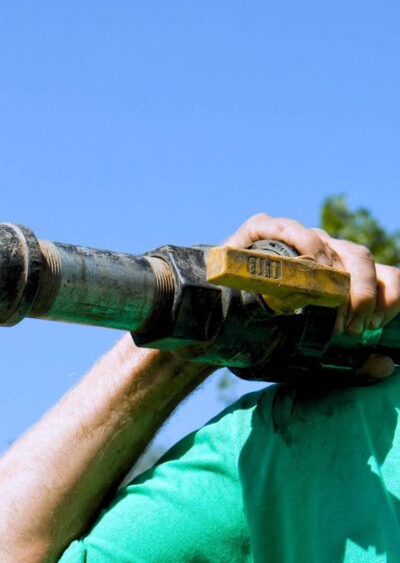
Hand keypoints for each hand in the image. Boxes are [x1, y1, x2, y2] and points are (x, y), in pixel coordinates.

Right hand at [225, 213, 399, 379]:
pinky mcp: (260, 230)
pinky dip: (301, 245)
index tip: (374, 323)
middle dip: (361, 291)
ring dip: (330, 275)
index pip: (381, 273)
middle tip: (351, 325)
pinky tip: (301, 267)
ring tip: (322, 304)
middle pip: (359, 257)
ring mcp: (293, 238)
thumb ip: (350, 364)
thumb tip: (385, 366)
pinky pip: (288, 228)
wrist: (212, 323)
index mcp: (341, 274)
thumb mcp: (312, 354)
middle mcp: (322, 251)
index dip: (387, 294)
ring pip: (327, 243)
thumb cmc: (264, 334)